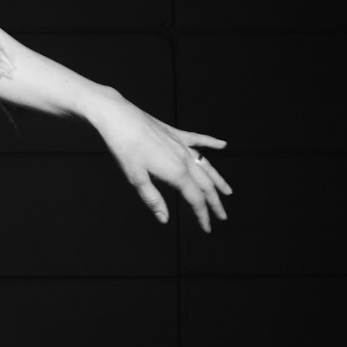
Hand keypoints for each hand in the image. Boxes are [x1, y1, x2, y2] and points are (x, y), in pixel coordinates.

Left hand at [86, 93, 233, 231]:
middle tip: (223, 217)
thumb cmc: (124, 148)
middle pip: (206, 185)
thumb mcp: (135, 178)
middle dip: (215, 202)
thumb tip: (165, 219)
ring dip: (218, 180)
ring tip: (228, 192)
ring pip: (206, 165)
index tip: (207, 229)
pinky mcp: (175, 133)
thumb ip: (153, 199)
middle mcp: (184, 159)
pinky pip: (198, 140)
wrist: (118, 117)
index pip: (195, 199)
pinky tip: (223, 144)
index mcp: (176, 173)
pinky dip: (211, 143)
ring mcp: (181, 144)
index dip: (202, 215)